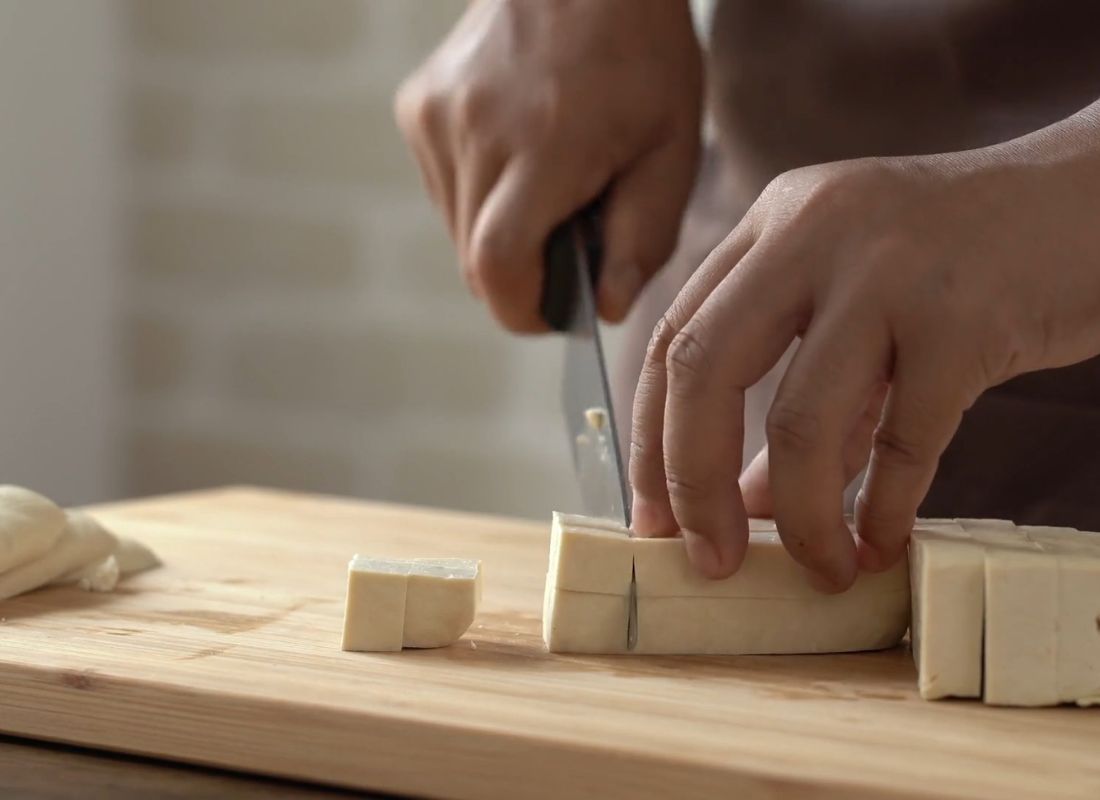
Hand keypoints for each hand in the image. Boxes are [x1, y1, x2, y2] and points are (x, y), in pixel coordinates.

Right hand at [394, 0, 702, 330]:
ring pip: (455, 230)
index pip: (497, 267)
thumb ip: (643, 237)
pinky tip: (518, 157)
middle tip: (569, 244)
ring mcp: (435, 115)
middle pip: (475, 261)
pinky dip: (479, 198)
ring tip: (547, 189)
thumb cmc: (641, 53)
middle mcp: (474, 129)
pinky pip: (442, 190)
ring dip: (499, 236)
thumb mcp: (672, 147)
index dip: (523, 310)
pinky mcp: (416, 106)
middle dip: (521, 276)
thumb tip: (608, 309)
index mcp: (545, 144)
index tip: (554, 315)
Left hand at [629, 104, 1099, 589]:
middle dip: (690, 483)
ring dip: (798, 519)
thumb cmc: (969, 260)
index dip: (649, 438)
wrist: (1095, 200)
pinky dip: (884, 509)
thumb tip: (744, 501)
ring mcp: (888, 271)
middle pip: (702, 372)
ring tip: (818, 570)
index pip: (672, 338)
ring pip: (800, 422)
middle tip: (706, 559)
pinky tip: (881, 545)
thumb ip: (804, 396)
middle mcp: (814, 233)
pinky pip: (904, 442)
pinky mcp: (965, 318)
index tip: (652, 517)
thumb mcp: (861, 308)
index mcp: (775, 224)